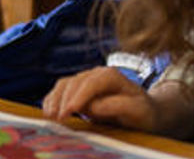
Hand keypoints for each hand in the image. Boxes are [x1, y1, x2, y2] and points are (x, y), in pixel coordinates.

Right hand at [40, 67, 160, 129]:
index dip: (79, 96)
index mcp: (112, 76)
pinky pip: (60, 91)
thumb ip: (118, 106)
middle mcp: (96, 74)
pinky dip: (52, 100)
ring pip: (64, 85)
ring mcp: (85, 81)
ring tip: (50, 117)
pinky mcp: (78, 90)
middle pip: (74, 83)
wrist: (144, 112)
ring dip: (55, 100)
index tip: (71, 110)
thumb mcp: (139, 110)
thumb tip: (93, 106)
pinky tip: (49, 112)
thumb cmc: (143, 112)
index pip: (91, 83)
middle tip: (58, 119)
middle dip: (64, 100)